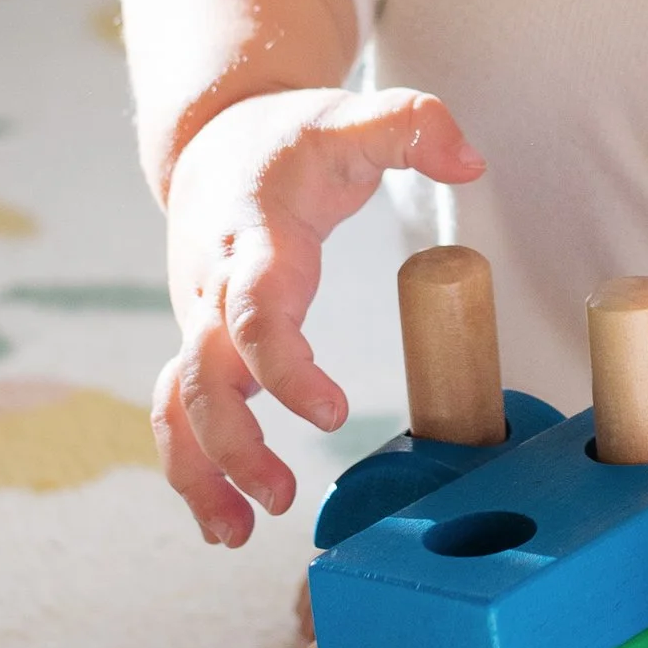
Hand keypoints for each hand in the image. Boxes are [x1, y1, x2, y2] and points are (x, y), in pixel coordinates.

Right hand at [153, 87, 482, 545]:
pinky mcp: (198, 343)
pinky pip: (178, 412)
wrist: (215, 140)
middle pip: (203, 373)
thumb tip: (470, 161)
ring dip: (200, 470)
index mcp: (254, 237)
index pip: (254, 310)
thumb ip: (415, 125)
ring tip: (236, 533)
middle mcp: (214, 286)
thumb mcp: (352, 114)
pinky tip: (223, 520)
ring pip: (178, 402)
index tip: (329, 414)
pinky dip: (190, 468)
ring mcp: (198, 319)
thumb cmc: (290, 137)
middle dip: (234, 441)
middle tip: (283, 496)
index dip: (281, 365)